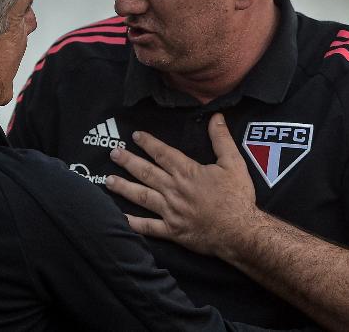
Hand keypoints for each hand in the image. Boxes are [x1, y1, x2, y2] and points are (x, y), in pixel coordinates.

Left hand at [105, 113, 259, 257]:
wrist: (240, 231)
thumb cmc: (237, 197)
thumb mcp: (233, 163)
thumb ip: (221, 139)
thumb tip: (216, 117)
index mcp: (187, 172)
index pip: (162, 153)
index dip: (148, 143)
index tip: (135, 136)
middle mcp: (174, 190)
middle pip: (146, 172)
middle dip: (128, 161)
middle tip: (113, 153)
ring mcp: (170, 211)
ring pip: (142, 196)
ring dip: (124, 187)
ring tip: (108, 180)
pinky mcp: (172, 231)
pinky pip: (148, 227)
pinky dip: (133, 223)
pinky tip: (120, 217)